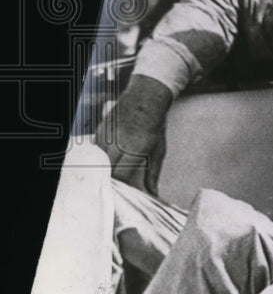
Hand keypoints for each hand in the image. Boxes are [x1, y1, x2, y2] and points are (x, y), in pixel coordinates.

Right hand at [94, 74, 172, 193]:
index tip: (122, 195)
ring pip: (97, 161)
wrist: (146, 98)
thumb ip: (153, 174)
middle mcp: (118, 143)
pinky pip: (94, 151)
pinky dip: (97, 159)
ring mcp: (107, 136)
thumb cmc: (155, 126)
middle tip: (112, 192)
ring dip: (102, 170)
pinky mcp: (99, 131)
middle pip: (106, 170)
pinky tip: (103, 163)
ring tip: (107, 179)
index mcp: (135, 149)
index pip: (121, 175)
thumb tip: (152, 194)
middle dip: (109, 182)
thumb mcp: (159, 149)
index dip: (120, 188)